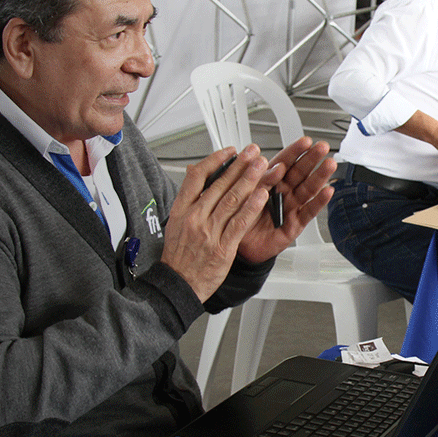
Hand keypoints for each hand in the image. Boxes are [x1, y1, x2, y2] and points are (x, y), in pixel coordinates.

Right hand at [161, 145, 271, 300]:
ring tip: (262, 166)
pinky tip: (262, 195)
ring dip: (249, 180)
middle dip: (239, 165)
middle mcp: (195, 217)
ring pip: (232, 200)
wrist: (178, 284)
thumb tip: (196, 177)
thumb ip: (188, 200)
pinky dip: (252, 207)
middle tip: (253, 152)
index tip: (230, 152)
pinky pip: (239, 223)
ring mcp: (209, 232)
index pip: (197, 176)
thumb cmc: (179, 256)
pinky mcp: (222, 247)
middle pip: (219, 184)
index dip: (216, 161)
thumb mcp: (175, 223)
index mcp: (182, 209)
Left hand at [236, 137, 336, 263]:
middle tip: (322, 147)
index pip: (284, 162)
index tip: (306, 141)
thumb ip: (261, 180)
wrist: (239, 246)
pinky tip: (327, 191)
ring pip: (308, 189)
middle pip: (300, 172)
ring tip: (329, 165)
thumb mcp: (245, 194)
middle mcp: (283, 192)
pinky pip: (309, 211)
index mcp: (269, 181)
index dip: (295, 151)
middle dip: (312, 159)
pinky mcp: (295, 224)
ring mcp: (290, 207)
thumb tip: (275, 166)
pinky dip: (319, 201)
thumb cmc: (239, 218)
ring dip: (320, 176)